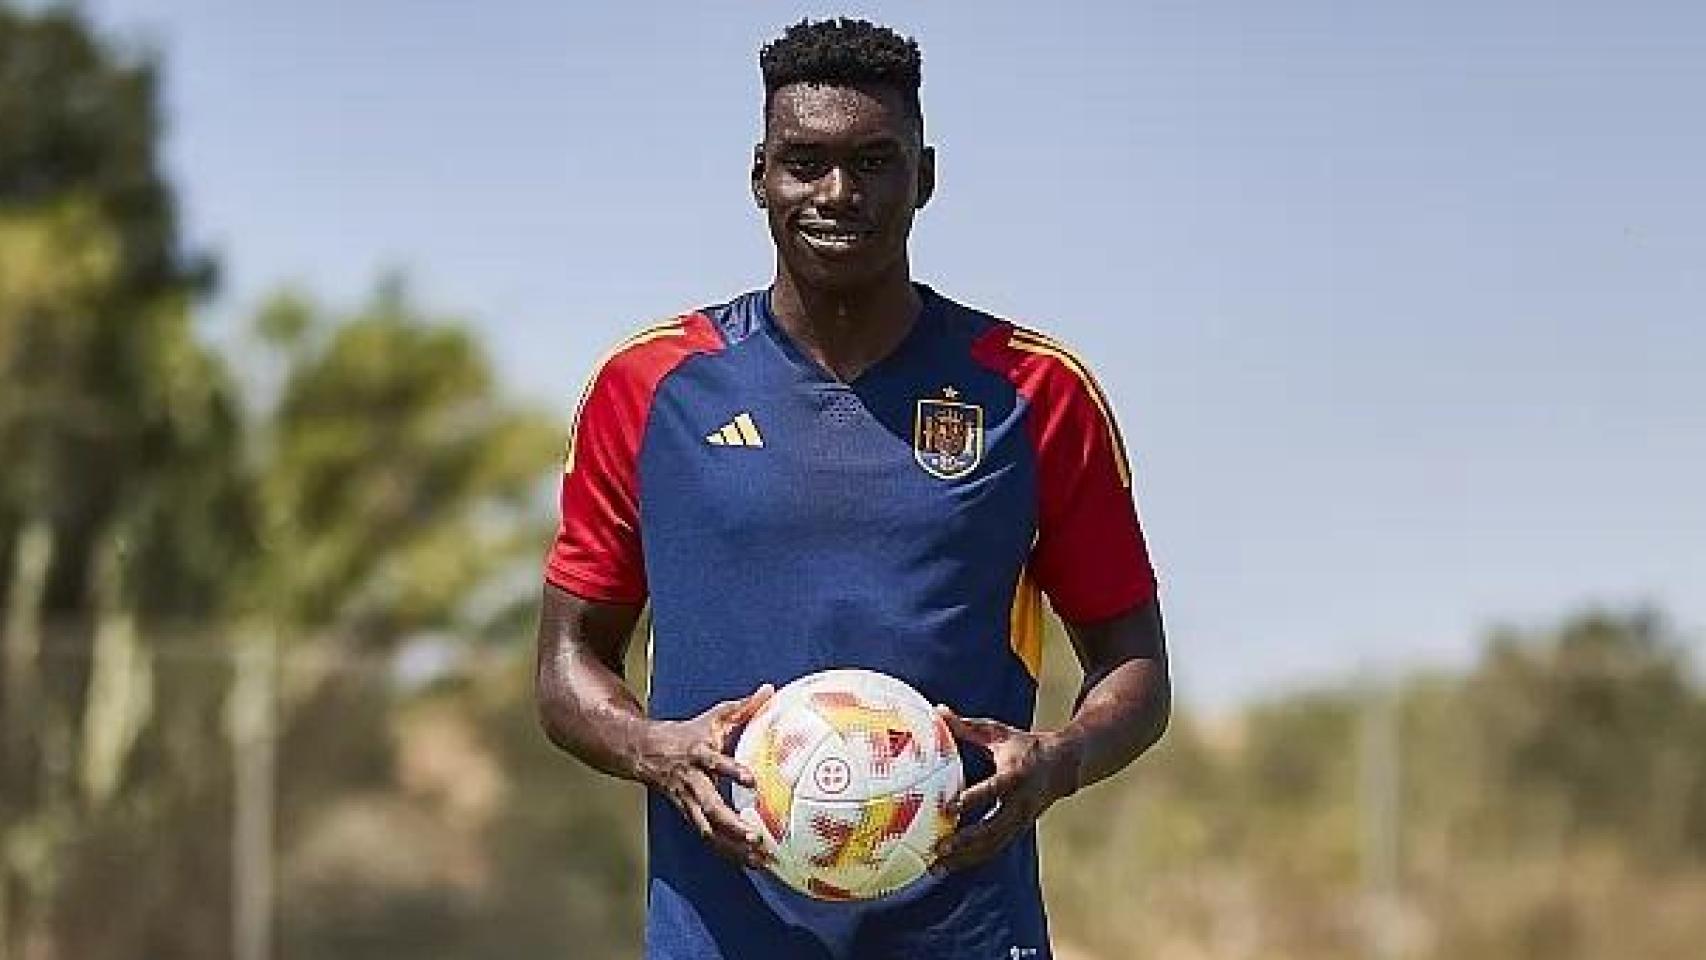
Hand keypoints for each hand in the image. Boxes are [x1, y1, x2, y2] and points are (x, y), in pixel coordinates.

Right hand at [637, 683, 773, 868]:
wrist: (646, 753)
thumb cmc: (689, 734)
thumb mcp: (714, 717)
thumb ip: (743, 706)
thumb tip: (769, 688)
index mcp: (699, 755)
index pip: (715, 762)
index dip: (732, 771)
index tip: (752, 780)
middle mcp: (693, 782)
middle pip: (709, 807)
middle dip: (732, 824)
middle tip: (756, 836)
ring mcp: (689, 803)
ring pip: (708, 830)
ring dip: (732, 846)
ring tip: (759, 859)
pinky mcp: (690, 816)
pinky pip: (710, 838)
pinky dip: (728, 852)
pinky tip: (749, 863)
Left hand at [931, 705, 1077, 872]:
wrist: (1063, 766)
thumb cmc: (1024, 746)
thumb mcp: (998, 733)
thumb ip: (967, 727)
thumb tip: (938, 711)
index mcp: (1015, 774)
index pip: (994, 789)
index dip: (973, 799)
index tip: (949, 808)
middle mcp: (1020, 802)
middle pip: (993, 827)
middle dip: (966, 840)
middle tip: (939, 848)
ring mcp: (1021, 820)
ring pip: (993, 844)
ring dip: (965, 857)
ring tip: (936, 867)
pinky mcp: (1018, 830)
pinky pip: (994, 848)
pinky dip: (972, 859)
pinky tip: (949, 866)